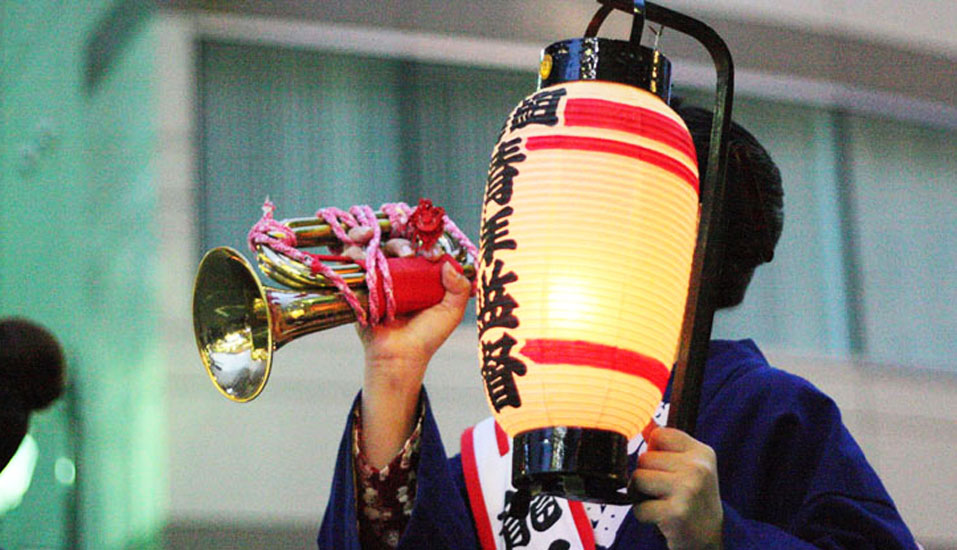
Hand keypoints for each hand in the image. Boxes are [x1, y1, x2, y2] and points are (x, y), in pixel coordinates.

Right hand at [345, 226, 471, 466]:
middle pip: (390, 240)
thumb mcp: (451, 311)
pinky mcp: (356, 285)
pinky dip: (347, 248)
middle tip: (405, 253)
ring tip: (370, 241)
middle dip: (396, 240)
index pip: (416, 244)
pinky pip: (348, 261)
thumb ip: (459, 287)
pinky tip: (352, 248)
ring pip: (367, 245)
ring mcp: (374, 276)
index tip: (428, 252)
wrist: (400, 357)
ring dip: (365, 237)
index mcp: (418, 272)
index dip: (420, 240)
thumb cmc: (427, 336)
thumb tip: (448, 262)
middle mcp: (395, 270)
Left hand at [630, 427, 723, 549]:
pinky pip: (639, 508)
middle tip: (666, 492)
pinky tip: (663, 518)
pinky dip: (645, 516)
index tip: (667, 469)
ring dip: (642, 495)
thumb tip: (645, 420)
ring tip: (662, 502)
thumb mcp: (689, 466)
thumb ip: (667, 443)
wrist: (712, 537)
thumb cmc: (693, 498)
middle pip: (644, 458)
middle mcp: (698, 467)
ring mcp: (688, 489)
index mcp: (701, 452)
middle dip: (647, 476)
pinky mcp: (676, 512)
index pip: (658, 434)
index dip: (654, 452)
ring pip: (638, 479)